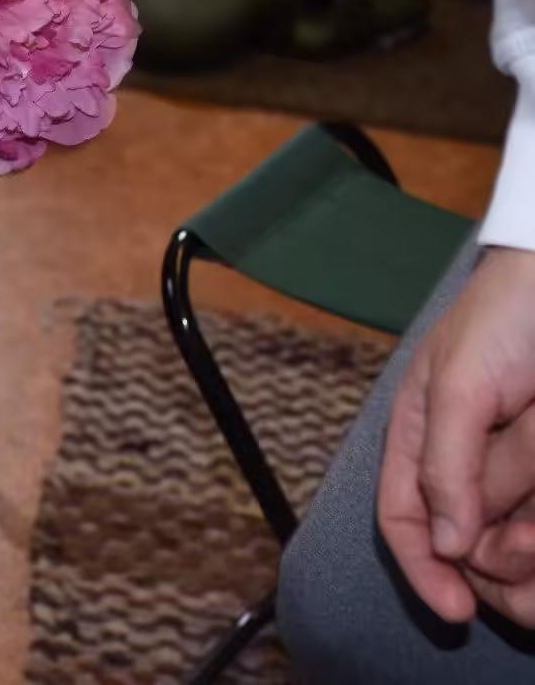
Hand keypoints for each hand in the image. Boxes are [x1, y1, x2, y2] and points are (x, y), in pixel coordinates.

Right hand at [378, 246, 534, 622]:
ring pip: (511, 533)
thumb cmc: (505, 315)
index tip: (456, 611)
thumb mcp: (458, 384)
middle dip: (493, 565)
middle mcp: (465, 458)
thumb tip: (447, 544)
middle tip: (531, 568)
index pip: (404, 518)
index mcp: (419, 436)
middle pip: (466, 539)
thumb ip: (445, 464)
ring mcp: (516, 463)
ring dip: (527, 550)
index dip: (423, 569)